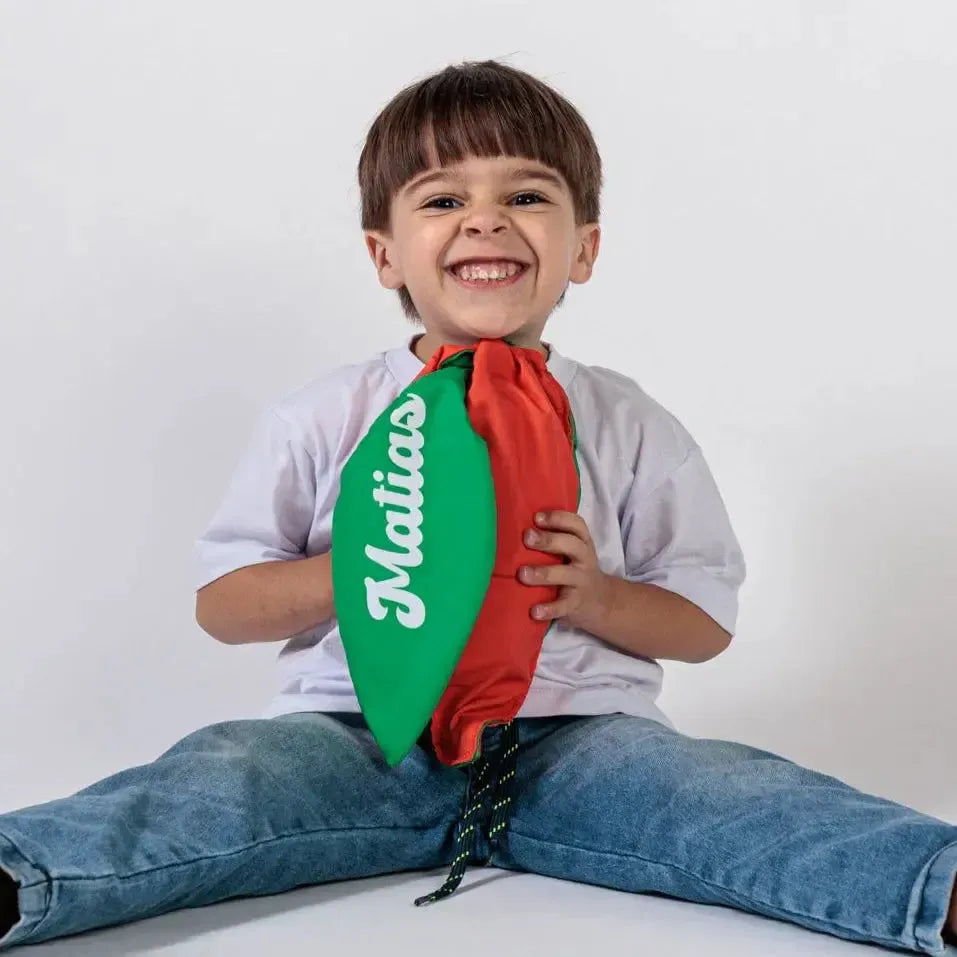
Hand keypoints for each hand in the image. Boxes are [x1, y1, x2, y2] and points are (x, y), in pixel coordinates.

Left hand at [517, 510, 612, 631]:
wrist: (601, 602)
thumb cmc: (575, 568)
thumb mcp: (573, 551)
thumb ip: (554, 538)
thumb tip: (518, 524)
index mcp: (582, 542)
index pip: (576, 525)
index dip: (558, 518)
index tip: (537, 517)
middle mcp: (584, 559)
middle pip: (572, 545)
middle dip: (549, 540)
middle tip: (527, 537)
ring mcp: (581, 582)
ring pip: (565, 574)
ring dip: (543, 573)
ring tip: (522, 574)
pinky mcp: (576, 604)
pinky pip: (563, 606)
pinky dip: (549, 609)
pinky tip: (534, 611)